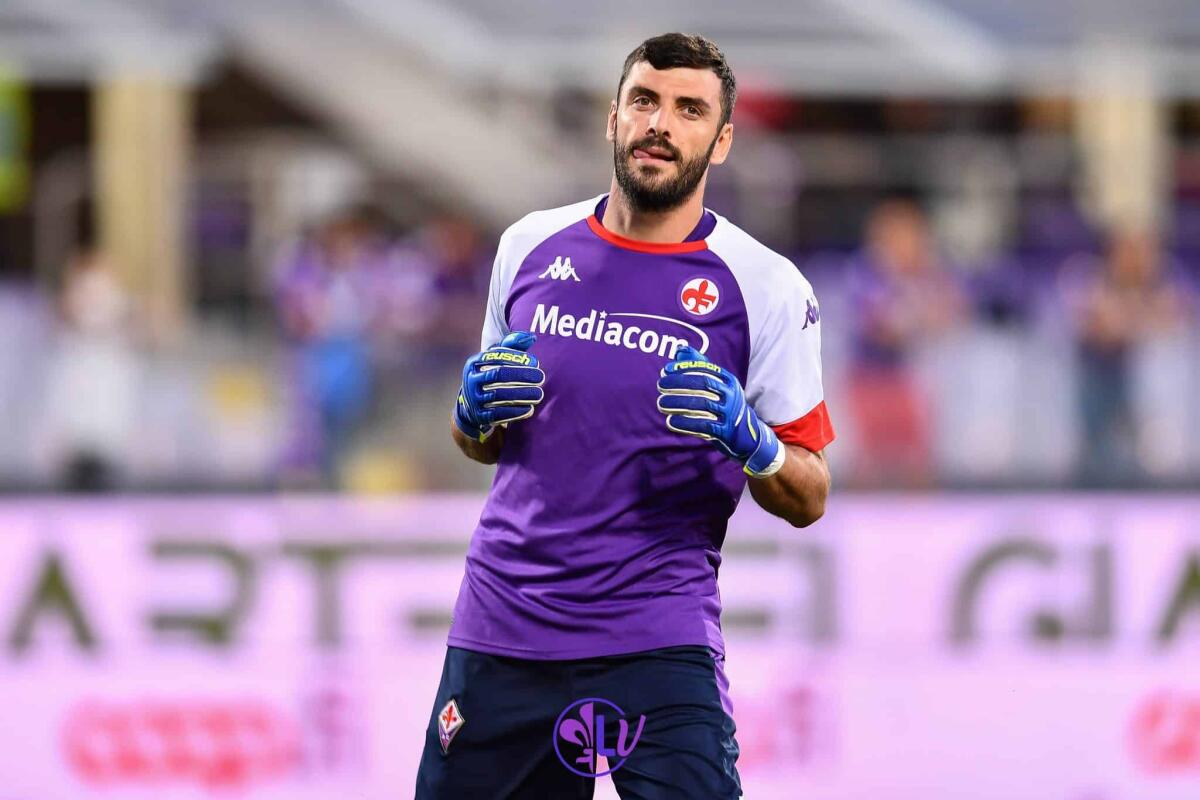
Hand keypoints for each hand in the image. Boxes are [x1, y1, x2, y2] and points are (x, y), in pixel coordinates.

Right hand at [454, 331, 544, 441]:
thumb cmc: (491, 375)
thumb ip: (513, 346)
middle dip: (522, 375)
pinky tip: (530, 408)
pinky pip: (499, 414)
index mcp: (474, 362)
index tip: (535, 362)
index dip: (516, 358)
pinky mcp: (480, 416)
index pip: (496, 355)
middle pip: (498, 374)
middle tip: (541, 377)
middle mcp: (470, 379)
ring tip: (539, 394)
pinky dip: (515, 412)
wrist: (473, 405)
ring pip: (499, 395)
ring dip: (522, 394)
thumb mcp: (497, 359)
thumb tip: (532, 337)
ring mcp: (473, 399)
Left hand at [656, 346, 783, 477]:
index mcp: (729, 381)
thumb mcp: (718, 386)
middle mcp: (731, 394)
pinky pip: (703, 425)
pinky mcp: (726, 431)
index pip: (705, 369)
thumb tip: (680, 350)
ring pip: (701, 404)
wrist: (748, 435)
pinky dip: (685, 423)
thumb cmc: (725, 406)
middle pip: (702, 384)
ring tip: (661, 403)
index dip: (684, 368)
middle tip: (660, 385)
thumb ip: (699, 367)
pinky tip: (671, 421)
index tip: (666, 370)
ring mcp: (730, 413)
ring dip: (678, 403)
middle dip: (679, 383)